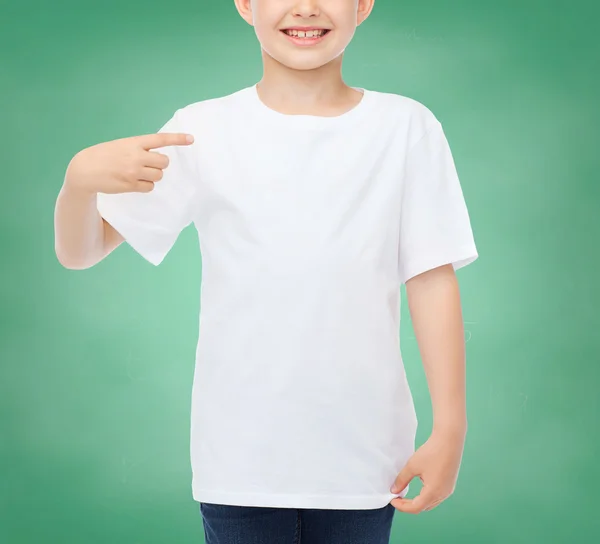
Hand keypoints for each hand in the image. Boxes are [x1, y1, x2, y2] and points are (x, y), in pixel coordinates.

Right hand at [65, 132, 193, 195]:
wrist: (84, 169)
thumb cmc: (104, 155)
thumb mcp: (121, 145)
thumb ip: (138, 148)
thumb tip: (157, 159)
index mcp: (134, 142)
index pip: (160, 139)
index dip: (178, 139)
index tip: (192, 139)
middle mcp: (136, 156)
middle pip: (164, 162)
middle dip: (159, 165)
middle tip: (148, 165)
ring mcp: (134, 171)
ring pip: (159, 176)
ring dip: (153, 176)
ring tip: (139, 173)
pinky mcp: (131, 185)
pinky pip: (150, 187)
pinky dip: (146, 186)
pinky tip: (134, 182)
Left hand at [389, 427, 465, 513]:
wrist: (449, 440)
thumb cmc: (432, 452)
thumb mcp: (412, 466)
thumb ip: (402, 480)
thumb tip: (394, 490)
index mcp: (433, 492)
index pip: (415, 508)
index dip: (402, 506)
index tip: (392, 499)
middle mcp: (442, 494)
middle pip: (423, 507)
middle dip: (408, 505)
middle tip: (397, 497)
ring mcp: (448, 490)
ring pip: (430, 503)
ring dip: (417, 501)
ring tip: (405, 493)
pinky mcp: (450, 484)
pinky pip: (436, 496)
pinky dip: (426, 496)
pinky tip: (419, 487)